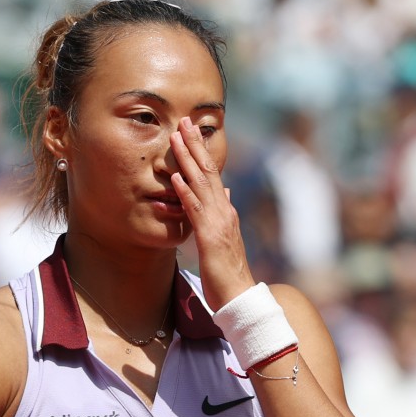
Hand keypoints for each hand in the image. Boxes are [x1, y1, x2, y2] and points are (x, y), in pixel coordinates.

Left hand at [170, 116, 254, 309]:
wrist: (240, 296)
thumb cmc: (229, 271)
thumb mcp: (225, 236)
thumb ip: (224, 211)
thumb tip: (227, 190)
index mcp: (225, 210)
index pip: (212, 174)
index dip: (201, 151)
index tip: (190, 131)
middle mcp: (224, 210)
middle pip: (208, 171)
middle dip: (195, 144)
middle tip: (184, 120)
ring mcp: (218, 222)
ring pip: (201, 184)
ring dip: (187, 159)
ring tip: (176, 137)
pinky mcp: (210, 237)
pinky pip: (196, 211)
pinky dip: (186, 192)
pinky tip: (175, 178)